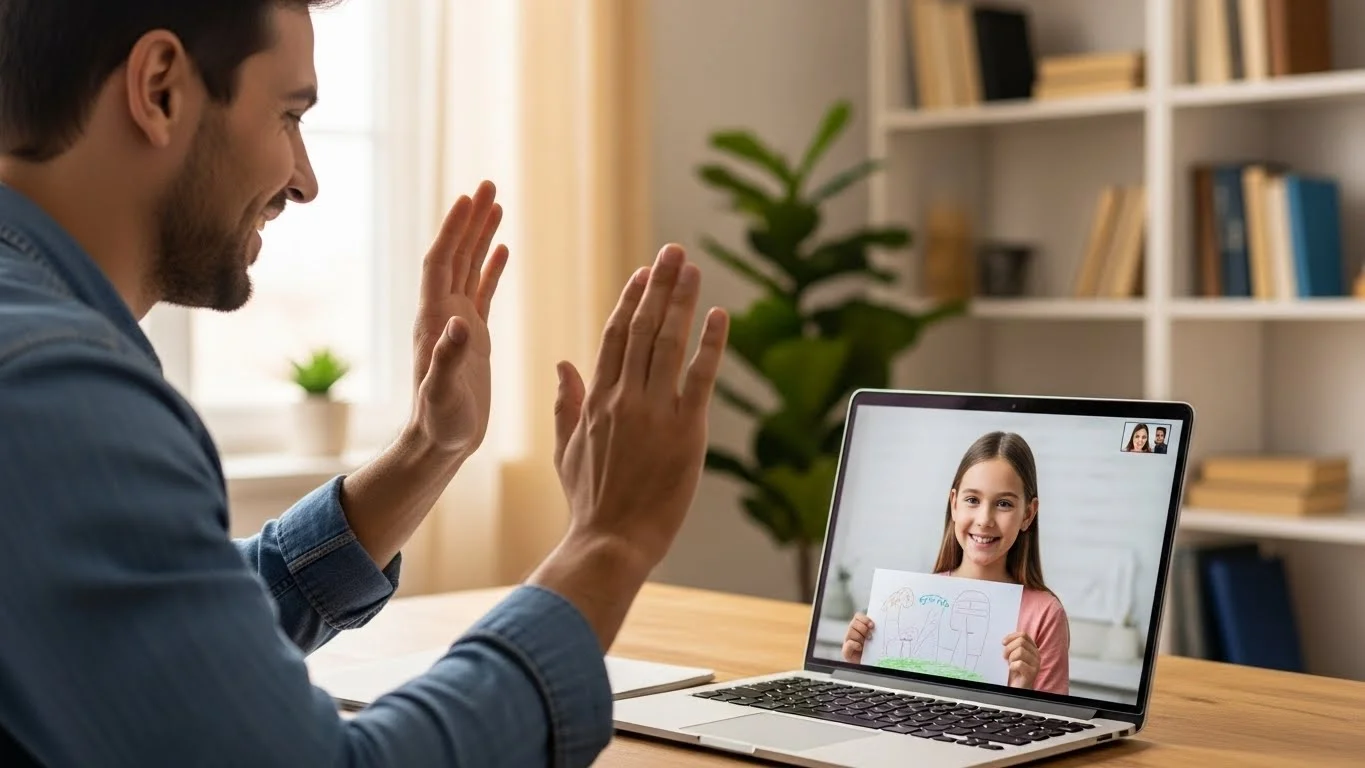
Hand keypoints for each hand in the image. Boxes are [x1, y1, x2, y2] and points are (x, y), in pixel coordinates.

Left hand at [408, 181, 508, 459]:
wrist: (441, 443)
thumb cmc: (438, 422)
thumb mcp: (443, 391)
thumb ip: (449, 358)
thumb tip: (458, 324)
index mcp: (433, 320)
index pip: (441, 263)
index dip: (453, 230)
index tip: (469, 199)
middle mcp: (442, 314)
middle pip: (455, 255)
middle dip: (470, 220)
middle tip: (488, 185)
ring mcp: (457, 323)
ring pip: (469, 267)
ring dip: (481, 236)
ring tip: (497, 204)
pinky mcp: (474, 337)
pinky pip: (483, 291)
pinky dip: (492, 267)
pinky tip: (503, 248)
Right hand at [552, 244, 728, 567]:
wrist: (609, 542)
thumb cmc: (589, 503)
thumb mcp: (566, 450)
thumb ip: (565, 403)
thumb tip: (562, 364)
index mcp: (596, 400)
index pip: (614, 336)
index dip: (630, 300)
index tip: (643, 273)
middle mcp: (623, 397)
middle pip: (642, 327)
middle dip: (659, 285)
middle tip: (673, 252)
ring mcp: (654, 412)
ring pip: (668, 342)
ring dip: (682, 300)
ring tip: (692, 268)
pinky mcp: (684, 431)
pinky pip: (700, 376)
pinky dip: (710, 343)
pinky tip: (719, 316)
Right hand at [842, 613, 873, 663]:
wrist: (870, 666)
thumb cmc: (875, 652)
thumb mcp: (877, 639)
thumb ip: (875, 631)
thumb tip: (881, 624)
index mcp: (859, 627)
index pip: (858, 616)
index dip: (864, 619)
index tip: (872, 626)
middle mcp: (852, 633)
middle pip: (854, 623)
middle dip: (863, 629)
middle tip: (870, 637)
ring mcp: (848, 641)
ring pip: (850, 632)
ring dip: (860, 637)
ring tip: (865, 644)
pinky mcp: (846, 651)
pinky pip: (848, 644)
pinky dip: (854, 644)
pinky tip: (860, 647)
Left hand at [1003, 632, 1040, 688]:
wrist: (1019, 688)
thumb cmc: (1015, 671)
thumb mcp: (1014, 656)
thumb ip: (1013, 647)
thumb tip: (1004, 641)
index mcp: (1032, 648)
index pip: (1023, 635)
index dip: (1011, 637)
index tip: (1003, 643)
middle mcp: (1036, 655)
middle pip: (1021, 641)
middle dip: (1009, 648)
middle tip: (1005, 657)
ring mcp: (1036, 664)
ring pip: (1020, 651)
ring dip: (1011, 658)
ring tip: (1010, 664)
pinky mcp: (1032, 673)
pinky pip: (1019, 664)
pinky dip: (1012, 666)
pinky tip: (1012, 670)